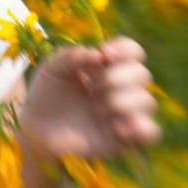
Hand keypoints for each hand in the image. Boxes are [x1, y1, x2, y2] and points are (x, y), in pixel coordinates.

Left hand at [18, 36, 160, 161]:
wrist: (36, 128)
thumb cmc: (46, 93)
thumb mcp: (52, 68)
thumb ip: (70, 56)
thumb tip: (98, 55)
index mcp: (107, 66)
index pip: (133, 51)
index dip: (125, 49)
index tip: (104, 54)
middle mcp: (121, 88)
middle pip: (142, 74)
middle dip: (116, 77)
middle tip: (91, 88)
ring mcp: (124, 113)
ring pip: (148, 101)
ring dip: (122, 101)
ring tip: (97, 109)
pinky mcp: (124, 139)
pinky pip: (151, 132)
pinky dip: (140, 127)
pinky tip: (116, 127)